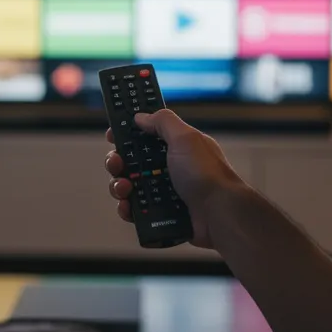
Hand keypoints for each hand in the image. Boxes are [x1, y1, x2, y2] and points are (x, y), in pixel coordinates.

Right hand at [104, 110, 246, 248]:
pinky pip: (136, 211)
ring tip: (124, 188)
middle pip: (131, 162)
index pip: (145, 137)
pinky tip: (127, 207)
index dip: (127, 135)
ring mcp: (164, 192)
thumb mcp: (185, 138)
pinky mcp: (161, 215)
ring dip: (119, 185)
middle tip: (117, 163)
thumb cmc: (206, 174)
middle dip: (118, 162)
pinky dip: (127, 209)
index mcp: (175, 148)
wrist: (218, 213)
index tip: (113, 136)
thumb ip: (163, 122)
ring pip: (130, 186)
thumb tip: (141, 116)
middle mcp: (169, 169)